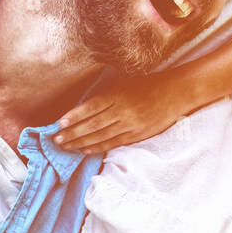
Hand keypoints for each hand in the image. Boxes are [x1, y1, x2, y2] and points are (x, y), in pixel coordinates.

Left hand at [52, 68, 197, 152]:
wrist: (176, 92)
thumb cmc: (149, 84)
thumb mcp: (126, 82)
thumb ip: (108, 94)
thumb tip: (85, 107)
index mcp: (118, 94)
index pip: (91, 107)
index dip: (75, 116)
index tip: (59, 123)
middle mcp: (122, 110)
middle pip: (92, 124)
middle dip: (72, 133)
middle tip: (56, 140)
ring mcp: (130, 124)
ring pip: (101, 135)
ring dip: (80, 142)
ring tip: (65, 146)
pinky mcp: (137, 134)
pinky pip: (114, 142)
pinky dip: (98, 147)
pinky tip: (85, 150)